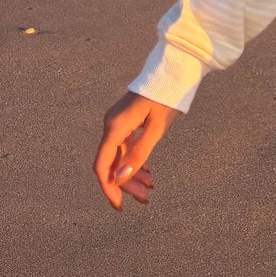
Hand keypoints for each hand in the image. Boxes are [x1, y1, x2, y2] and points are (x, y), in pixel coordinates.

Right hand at [94, 91, 177, 208]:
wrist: (173, 71)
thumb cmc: (167, 97)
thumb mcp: (157, 129)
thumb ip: (139, 153)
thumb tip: (120, 178)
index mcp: (115, 127)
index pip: (102, 165)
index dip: (108, 187)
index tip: (119, 206)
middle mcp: (111, 125)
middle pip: (111, 162)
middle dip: (126, 183)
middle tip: (145, 199)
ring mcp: (117, 123)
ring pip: (119, 156)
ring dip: (132, 173)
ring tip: (150, 188)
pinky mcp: (126, 121)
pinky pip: (125, 146)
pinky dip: (134, 160)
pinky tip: (147, 172)